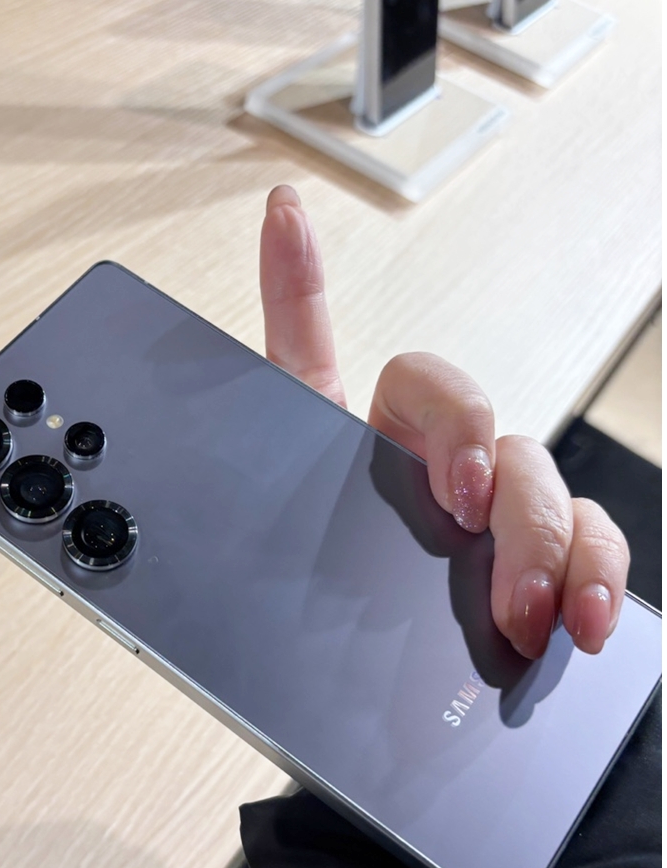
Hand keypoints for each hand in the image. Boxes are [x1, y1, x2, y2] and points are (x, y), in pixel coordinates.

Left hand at [259, 186, 629, 658]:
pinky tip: (588, 623)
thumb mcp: (270, 459)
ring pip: (557, 500)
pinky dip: (597, 582)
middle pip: (509, 451)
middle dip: (513, 511)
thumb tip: (284, 210)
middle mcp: (450, 468)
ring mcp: (499, 517)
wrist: (310, 657)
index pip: (422, 382)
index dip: (452, 418)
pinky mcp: (537, 568)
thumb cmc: (289, 549)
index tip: (458, 489)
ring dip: (563, 553)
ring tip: (540, 620)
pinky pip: (590, 551)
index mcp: (382, 436)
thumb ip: (285, 346)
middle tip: (492, 568)